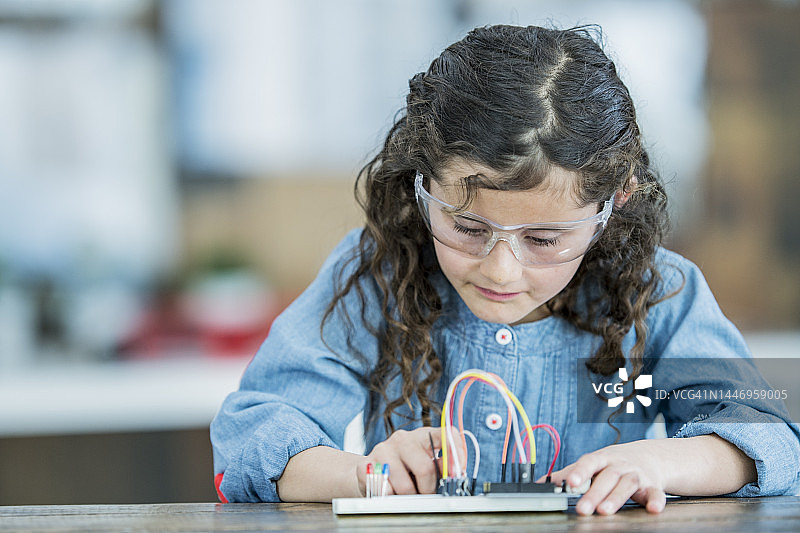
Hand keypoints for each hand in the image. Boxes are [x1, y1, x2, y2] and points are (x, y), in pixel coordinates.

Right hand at [357, 427, 454, 495]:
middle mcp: (402, 439)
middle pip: (425, 468)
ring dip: (409, 497)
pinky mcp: (366, 466)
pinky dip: (391, 497)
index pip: (446, 434)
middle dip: (429, 489)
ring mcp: (382, 450)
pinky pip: (386, 491)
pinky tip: (389, 490)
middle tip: (426, 495)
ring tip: (406, 493)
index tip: (459, 471)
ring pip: (405, 486)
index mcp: (422, 436)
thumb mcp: (424, 462)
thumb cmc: (404, 469)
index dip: (456, 452)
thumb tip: (455, 473)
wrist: (370, 470)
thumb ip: (440, 465)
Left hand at [539, 440, 666, 514]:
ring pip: (627, 485)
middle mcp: (619, 465)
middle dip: (594, 493)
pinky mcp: (652, 486)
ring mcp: (636, 475)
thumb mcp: (593, 463)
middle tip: (583, 508)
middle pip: (607, 477)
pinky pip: (655, 493)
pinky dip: (656, 501)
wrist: (650, 456)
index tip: (570, 482)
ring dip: (616, 498)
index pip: (589, 462)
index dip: (580, 471)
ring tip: (605, 511)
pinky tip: (653, 509)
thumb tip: (543, 483)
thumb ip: (569, 473)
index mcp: (602, 458)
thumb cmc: (614, 462)